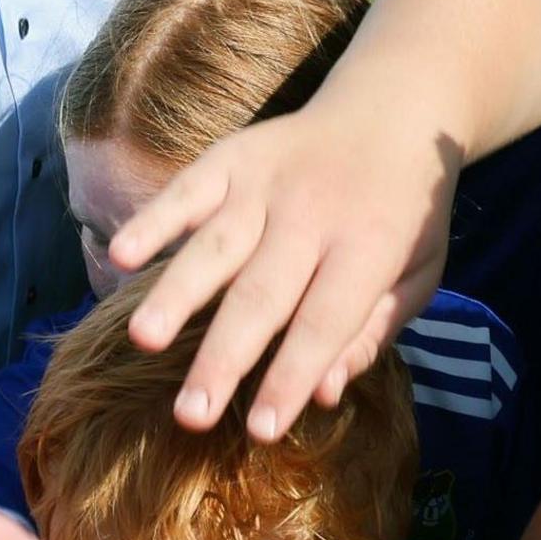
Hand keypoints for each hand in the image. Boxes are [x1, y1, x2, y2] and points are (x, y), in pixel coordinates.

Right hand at [103, 102, 447, 441]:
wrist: (393, 109)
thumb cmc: (404, 211)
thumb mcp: (419, 274)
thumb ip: (372, 332)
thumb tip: (324, 393)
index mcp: (369, 246)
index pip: (325, 321)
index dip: (293, 376)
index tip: (262, 431)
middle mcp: (313, 214)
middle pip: (262, 294)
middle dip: (224, 358)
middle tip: (191, 416)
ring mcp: (266, 182)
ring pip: (216, 245)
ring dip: (177, 294)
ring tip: (144, 342)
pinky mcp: (231, 156)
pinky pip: (186, 190)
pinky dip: (153, 219)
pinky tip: (121, 256)